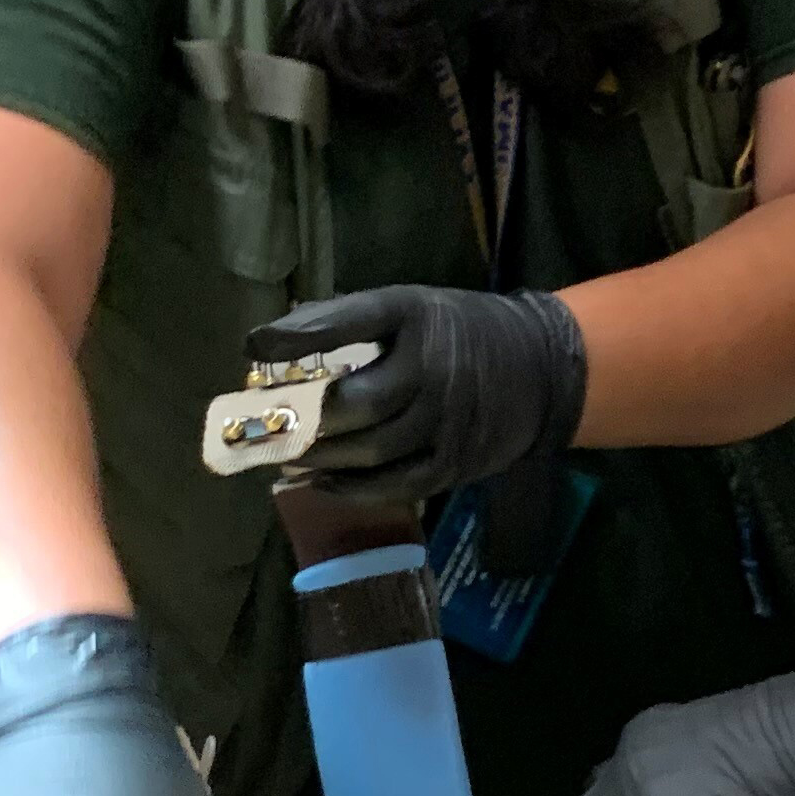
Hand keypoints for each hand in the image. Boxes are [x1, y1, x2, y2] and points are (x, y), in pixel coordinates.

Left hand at [249, 285, 585, 500]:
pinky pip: (394, 484)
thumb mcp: (412, 308)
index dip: (300, 336)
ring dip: (318, 457)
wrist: (542, 367)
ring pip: (370, 450)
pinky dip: (350, 487)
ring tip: (280, 456)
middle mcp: (435, 369)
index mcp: (419, 316)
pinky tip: (318, 480)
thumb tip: (273, 344)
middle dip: (301, 418)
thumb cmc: (458, 333)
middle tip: (260, 425)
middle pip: (356, 402)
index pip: (353, 321)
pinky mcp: (454, 464)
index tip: (252, 346)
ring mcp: (447, 422)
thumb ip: (351, 322)